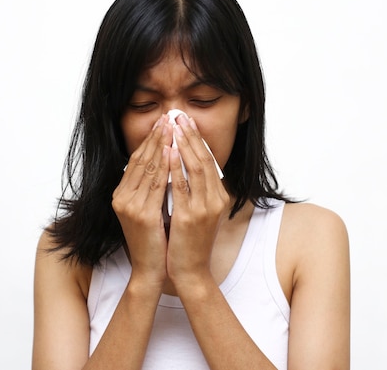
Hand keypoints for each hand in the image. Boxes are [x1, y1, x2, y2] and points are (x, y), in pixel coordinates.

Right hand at [112, 114, 172, 286]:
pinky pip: (156, 184)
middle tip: (168, 117)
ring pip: (148, 168)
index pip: (137, 161)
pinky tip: (172, 150)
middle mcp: (122, 198)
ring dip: (161, 145)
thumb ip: (151, 189)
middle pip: (141, 160)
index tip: (162, 124)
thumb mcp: (149, 210)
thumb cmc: (155, 241)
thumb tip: (163, 164)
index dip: (149, 141)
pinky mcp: (141, 214)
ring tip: (172, 127)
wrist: (151, 270)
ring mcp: (130, 205)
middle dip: (156, 137)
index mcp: (122, 195)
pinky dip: (165, 165)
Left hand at [166, 114, 229, 286]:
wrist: (190, 271)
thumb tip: (186, 166)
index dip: (197, 140)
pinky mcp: (190, 216)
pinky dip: (174, 167)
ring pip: (195, 168)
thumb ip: (197, 191)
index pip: (209, 161)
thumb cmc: (191, 242)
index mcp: (219, 197)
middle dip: (191, 136)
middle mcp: (216, 199)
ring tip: (174, 126)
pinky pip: (181, 186)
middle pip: (204, 159)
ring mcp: (204, 208)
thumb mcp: (199, 212)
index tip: (186, 122)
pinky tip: (167, 152)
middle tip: (180, 116)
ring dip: (183, 145)